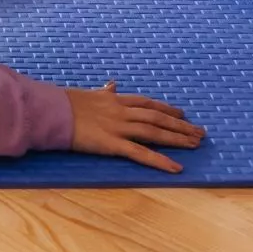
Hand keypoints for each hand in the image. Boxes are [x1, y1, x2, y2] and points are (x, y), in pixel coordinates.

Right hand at [65, 81, 203, 173]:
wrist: (52, 111)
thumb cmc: (65, 103)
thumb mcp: (89, 94)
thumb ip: (104, 92)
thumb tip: (112, 84)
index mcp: (116, 100)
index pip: (148, 104)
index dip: (166, 108)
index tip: (181, 113)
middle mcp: (122, 112)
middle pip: (158, 118)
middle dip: (180, 125)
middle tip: (200, 132)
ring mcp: (119, 127)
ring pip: (155, 133)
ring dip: (177, 139)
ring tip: (195, 144)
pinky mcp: (113, 144)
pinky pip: (141, 153)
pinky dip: (160, 161)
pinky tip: (176, 168)